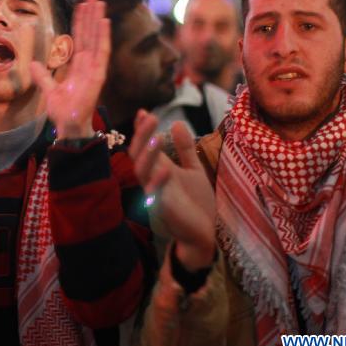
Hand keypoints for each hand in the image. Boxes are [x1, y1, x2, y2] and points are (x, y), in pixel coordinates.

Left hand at [30, 0, 109, 138]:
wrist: (68, 124)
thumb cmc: (62, 111)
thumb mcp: (49, 90)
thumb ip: (43, 76)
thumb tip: (33, 64)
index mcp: (78, 66)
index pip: (80, 39)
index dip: (80, 22)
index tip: (82, 6)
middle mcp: (88, 64)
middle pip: (90, 34)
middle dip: (91, 16)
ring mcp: (95, 68)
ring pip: (97, 38)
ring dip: (98, 20)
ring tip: (99, 3)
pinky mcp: (99, 75)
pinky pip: (102, 52)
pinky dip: (103, 36)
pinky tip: (104, 21)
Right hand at [129, 111, 215, 270]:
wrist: (207, 233)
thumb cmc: (197, 203)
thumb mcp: (194, 170)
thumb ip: (185, 149)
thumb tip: (177, 123)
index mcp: (159, 168)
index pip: (144, 145)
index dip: (143, 129)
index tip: (144, 112)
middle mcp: (153, 179)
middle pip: (138, 155)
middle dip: (142, 136)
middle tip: (149, 118)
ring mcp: (156, 194)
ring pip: (141, 172)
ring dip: (147, 155)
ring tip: (157, 139)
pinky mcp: (163, 209)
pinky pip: (155, 194)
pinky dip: (158, 182)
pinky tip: (166, 169)